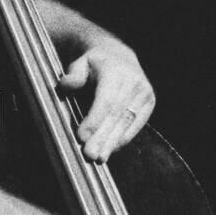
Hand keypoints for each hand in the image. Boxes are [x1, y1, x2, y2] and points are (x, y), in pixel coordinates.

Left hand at [59, 39, 154, 161]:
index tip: (81, 136)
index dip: (94, 120)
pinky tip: (111, 150)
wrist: (119, 56)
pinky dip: (122, 139)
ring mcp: (144, 92)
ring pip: (126, 122)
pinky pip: (135, 124)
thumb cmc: (94, 63)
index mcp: (116, 71)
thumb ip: (74, 74)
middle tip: (89, 154)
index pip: (106, 100)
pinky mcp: (149, 102)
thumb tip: (66, 84)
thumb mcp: (81, 62)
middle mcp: (134, 82)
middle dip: (102, 137)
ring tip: (99, 158)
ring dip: (112, 142)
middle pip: (116, 115)